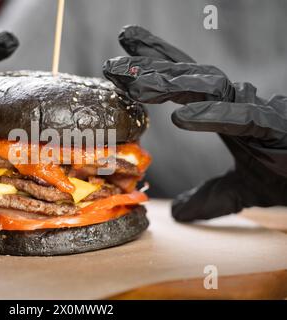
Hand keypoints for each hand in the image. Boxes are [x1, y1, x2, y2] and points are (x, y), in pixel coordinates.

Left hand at [103, 25, 286, 220]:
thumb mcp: (237, 191)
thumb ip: (207, 198)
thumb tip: (178, 213)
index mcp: (223, 111)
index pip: (184, 80)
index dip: (154, 61)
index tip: (122, 49)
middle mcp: (235, 103)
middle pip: (186, 76)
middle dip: (149, 66)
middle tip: (112, 63)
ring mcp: (254, 112)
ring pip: (208, 87)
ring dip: (170, 84)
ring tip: (136, 85)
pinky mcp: (274, 129)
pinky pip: (240, 118)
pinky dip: (212, 115)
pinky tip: (182, 117)